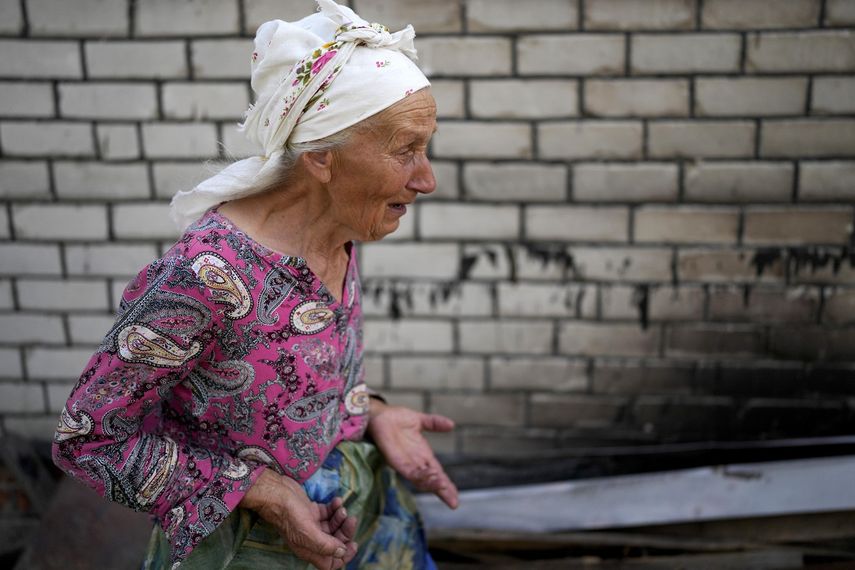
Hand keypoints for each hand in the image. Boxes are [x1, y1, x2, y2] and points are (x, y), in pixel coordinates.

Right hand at [239, 468, 357, 568]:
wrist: (275, 492)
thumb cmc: (289, 513)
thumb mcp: (307, 532)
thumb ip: (325, 545)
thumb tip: (342, 553)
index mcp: (309, 549)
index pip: (330, 563)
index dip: (343, 557)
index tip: (353, 544)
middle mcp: (311, 539)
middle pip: (335, 542)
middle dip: (345, 532)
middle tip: (351, 519)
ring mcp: (311, 525)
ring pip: (333, 526)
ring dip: (341, 518)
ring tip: (341, 508)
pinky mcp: (311, 511)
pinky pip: (328, 513)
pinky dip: (334, 508)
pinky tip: (336, 500)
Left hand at [367, 402, 458, 508]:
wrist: (378, 415)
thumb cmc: (396, 419)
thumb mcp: (420, 420)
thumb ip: (435, 423)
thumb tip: (452, 424)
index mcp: (423, 455)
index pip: (438, 473)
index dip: (447, 485)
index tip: (455, 497)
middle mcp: (415, 462)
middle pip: (432, 481)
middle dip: (442, 491)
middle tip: (453, 502)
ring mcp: (405, 463)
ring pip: (421, 479)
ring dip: (432, 484)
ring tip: (443, 486)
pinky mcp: (395, 461)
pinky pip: (409, 472)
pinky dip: (420, 476)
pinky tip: (429, 477)